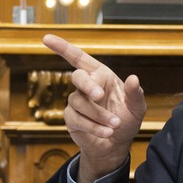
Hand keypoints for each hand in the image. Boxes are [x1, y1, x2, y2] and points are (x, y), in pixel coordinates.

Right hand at [43, 34, 145, 182]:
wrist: (117, 145)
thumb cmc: (127, 120)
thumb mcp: (137, 107)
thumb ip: (135, 93)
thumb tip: (133, 78)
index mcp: (101, 75)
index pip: (79, 58)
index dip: (62, 47)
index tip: (46, 38)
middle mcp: (86, 86)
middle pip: (77, 77)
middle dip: (88, 85)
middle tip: (100, 96)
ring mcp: (76, 102)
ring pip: (80, 102)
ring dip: (99, 115)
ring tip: (115, 125)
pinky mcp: (71, 118)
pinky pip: (78, 119)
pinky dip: (94, 127)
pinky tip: (107, 132)